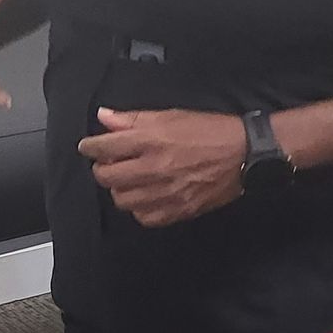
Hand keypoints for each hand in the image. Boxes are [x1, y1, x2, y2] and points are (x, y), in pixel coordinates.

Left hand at [78, 107, 245, 227]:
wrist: (244, 154)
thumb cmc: (211, 131)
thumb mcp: (171, 115)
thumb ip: (134, 119)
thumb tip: (105, 117)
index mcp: (151, 140)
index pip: (105, 147)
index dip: (90, 147)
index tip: (89, 147)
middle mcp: (154, 167)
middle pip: (107, 177)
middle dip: (102, 169)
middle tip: (108, 164)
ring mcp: (165, 192)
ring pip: (122, 200)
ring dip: (120, 189)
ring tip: (129, 180)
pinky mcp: (178, 210)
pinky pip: (144, 217)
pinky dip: (140, 208)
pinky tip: (146, 196)